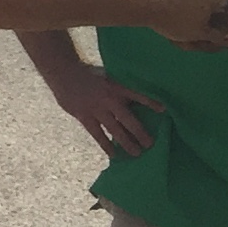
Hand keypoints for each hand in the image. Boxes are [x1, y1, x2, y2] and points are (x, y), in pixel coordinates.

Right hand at [48, 63, 162, 160]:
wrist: (64, 73)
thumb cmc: (89, 76)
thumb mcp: (108, 78)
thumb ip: (120, 91)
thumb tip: (136, 105)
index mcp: (116, 87)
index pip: (137, 94)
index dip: (150, 102)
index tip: (163, 110)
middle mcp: (109, 98)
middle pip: (128, 119)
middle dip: (140, 132)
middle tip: (150, 144)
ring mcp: (96, 109)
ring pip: (114, 129)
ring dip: (126, 142)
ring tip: (136, 153)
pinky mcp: (84, 116)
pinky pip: (97, 134)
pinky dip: (106, 144)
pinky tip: (113, 154)